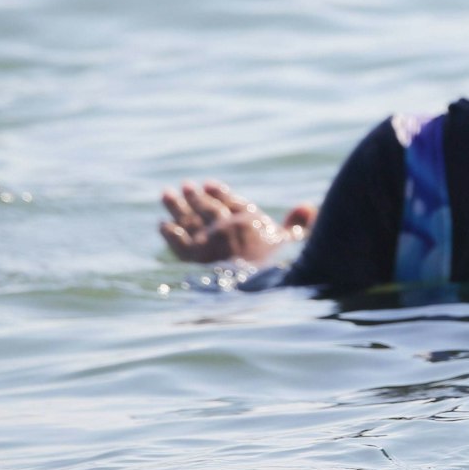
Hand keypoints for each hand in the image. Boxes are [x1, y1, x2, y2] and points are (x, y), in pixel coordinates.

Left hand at [159, 179, 312, 264]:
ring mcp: (210, 239)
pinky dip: (170, 233)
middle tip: (185, 185)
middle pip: (207, 208)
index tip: (210, 184)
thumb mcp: (294, 243)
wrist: (260, 285)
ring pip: (190, 220)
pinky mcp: (196, 255)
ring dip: (177, 206)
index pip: (233, 203)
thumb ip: (299, 225)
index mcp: (250, 220)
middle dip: (195, 196)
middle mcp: (228, 226)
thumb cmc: (280, 265)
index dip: (221, 193)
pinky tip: (162, 225)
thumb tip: (307, 206)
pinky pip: (179, 242)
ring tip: (166, 194)